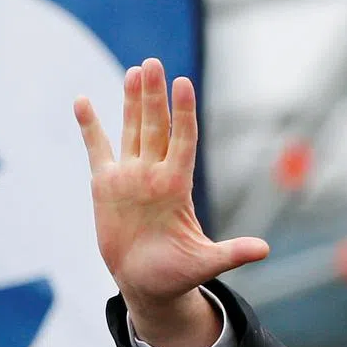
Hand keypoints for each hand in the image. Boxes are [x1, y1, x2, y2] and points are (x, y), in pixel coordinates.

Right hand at [74, 58, 268, 346]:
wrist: (147, 283)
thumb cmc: (177, 274)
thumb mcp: (205, 263)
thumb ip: (232, 253)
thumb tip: (264, 250)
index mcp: (176, 187)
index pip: (182, 140)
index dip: (183, 113)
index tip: (183, 84)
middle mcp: (154, 174)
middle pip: (155, 127)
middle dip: (154, 96)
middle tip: (153, 63)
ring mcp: (129, 176)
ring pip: (132, 129)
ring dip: (132, 101)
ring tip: (135, 71)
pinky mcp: (105, 184)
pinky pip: (97, 148)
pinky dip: (90, 126)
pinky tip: (82, 100)